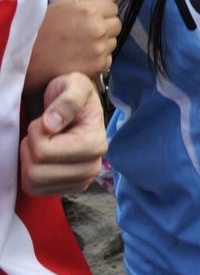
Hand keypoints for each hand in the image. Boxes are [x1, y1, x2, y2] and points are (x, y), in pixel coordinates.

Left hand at [20, 72, 107, 195]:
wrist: (75, 106)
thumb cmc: (73, 93)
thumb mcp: (74, 85)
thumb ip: (67, 100)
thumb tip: (52, 124)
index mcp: (95, 144)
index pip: (44, 152)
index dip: (35, 133)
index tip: (45, 120)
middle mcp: (92, 168)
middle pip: (37, 173)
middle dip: (30, 149)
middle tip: (41, 133)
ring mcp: (80, 181)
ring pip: (33, 183)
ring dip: (29, 161)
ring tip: (41, 143)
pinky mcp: (68, 188)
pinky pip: (35, 190)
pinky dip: (30, 173)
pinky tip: (41, 157)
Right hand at [27, 0, 119, 90]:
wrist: (25, 57)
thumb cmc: (41, 27)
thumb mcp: (63, 3)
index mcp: (90, 10)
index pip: (113, 8)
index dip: (102, 12)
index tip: (88, 18)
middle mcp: (98, 28)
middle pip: (116, 25)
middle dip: (105, 27)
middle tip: (85, 32)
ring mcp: (100, 48)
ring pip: (113, 42)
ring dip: (102, 43)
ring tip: (81, 46)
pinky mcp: (98, 65)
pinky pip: (108, 59)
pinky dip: (98, 59)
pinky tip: (81, 58)